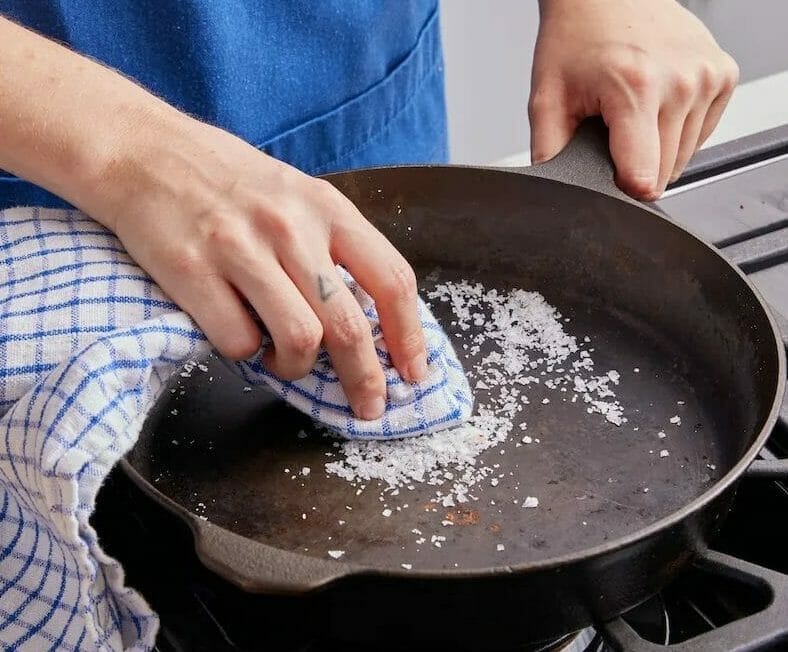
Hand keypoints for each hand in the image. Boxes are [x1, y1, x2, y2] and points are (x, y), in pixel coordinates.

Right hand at [89, 113, 427, 419]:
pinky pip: (239, 341)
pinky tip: (243, 338)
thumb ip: (333, 248)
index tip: (413, 371)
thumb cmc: (229, 180)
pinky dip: (247, 355)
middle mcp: (290, 227)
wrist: (145, 152)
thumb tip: (369, 319)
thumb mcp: (297, 196)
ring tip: (285, 361)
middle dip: (365, 379)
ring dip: (297, 369)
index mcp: (326, 208)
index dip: (410, 336)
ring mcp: (240, 249)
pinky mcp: (192, 271)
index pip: (391, 280)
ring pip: (299, 340)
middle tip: (367, 405)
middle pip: (349, 325)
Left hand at [529, 0, 738, 199]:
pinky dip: (676, 131)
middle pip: (663, 173)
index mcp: (636, 88)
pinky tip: (654, 106)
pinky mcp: (724, 75)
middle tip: (610, 131)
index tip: (610, 180)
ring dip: (656, 149)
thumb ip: (549, 153)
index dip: (622, 192)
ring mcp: (707, 77)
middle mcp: (680, 82)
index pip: (644, 177)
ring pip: (683, 157)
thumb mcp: (547, 99)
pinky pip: (701, 134)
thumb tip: (552, 193)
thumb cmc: (576, 38)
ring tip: (631, 113)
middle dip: (634, 167)